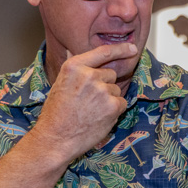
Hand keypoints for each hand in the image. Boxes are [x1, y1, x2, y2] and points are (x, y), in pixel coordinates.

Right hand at [32, 43, 133, 162]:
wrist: (55, 138)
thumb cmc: (56, 114)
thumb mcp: (61, 84)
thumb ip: (77, 72)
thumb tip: (85, 58)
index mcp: (74, 66)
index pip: (102, 52)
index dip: (120, 49)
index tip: (132, 48)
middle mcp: (89, 75)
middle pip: (110, 74)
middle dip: (105, 86)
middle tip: (89, 101)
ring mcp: (102, 90)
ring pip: (116, 90)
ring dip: (109, 100)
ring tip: (90, 111)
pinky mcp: (113, 105)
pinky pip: (122, 103)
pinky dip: (114, 111)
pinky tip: (99, 118)